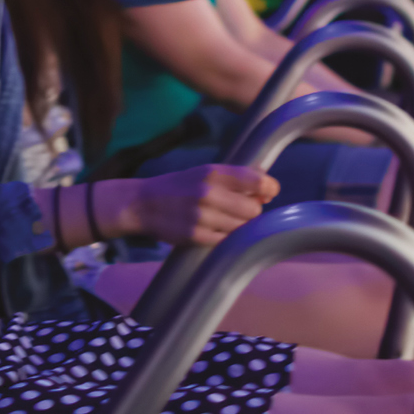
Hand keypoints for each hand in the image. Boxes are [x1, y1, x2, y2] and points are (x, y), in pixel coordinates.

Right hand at [101, 165, 275, 246]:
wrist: (143, 204)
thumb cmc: (180, 187)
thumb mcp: (205, 172)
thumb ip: (236, 178)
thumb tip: (268, 188)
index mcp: (213, 173)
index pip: (257, 180)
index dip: (269, 188)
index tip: (270, 193)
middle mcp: (208, 193)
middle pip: (253, 209)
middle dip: (252, 211)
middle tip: (240, 210)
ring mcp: (201, 216)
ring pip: (242, 228)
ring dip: (240, 226)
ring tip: (226, 221)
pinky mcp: (195, 236)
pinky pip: (226, 241)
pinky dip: (227, 238)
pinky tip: (217, 231)